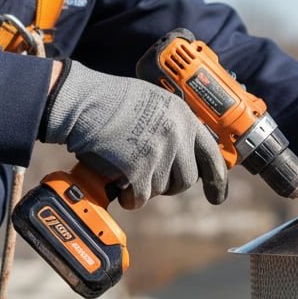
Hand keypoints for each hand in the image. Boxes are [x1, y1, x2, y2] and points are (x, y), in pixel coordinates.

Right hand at [41, 61, 227, 208]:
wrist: (81, 102)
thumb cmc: (109, 101)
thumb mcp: (153, 102)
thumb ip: (173, 125)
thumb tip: (184, 152)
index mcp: (183, 116)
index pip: (211, 154)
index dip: (217, 179)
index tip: (217, 197)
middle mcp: (177, 134)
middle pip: (186, 179)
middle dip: (170, 185)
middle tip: (150, 179)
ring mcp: (159, 152)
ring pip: (161, 189)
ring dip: (144, 187)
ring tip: (125, 170)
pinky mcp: (139, 169)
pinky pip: (140, 198)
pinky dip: (129, 197)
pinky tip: (119, 186)